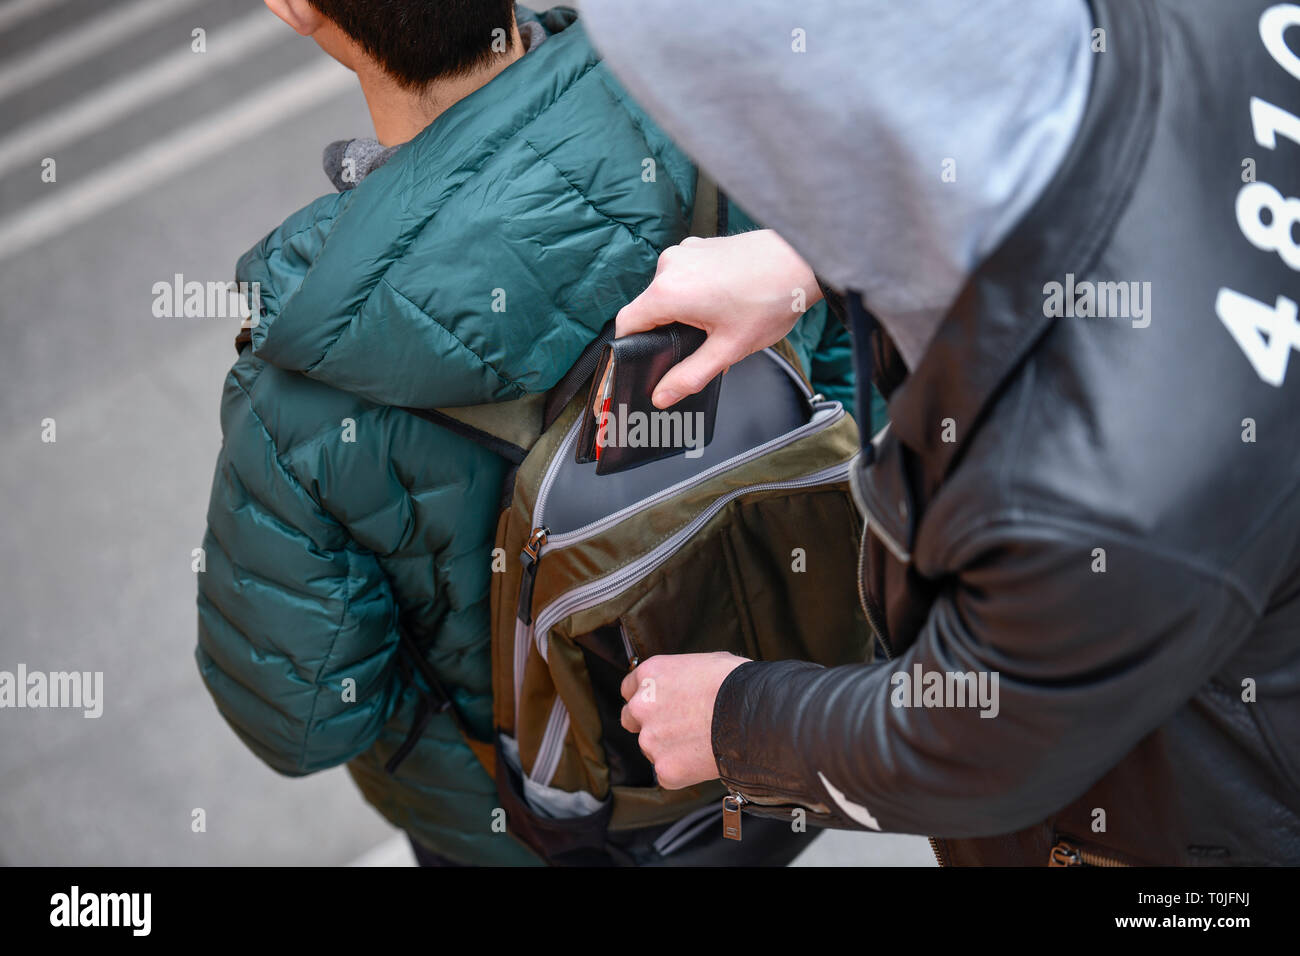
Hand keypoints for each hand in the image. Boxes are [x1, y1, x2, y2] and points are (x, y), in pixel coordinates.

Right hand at [617, 230, 820, 407]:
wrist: (801, 260)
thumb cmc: (770, 300)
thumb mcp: (728, 349)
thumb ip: (690, 376)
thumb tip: (662, 396)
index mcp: (668, 292)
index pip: (627, 324)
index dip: (631, 347)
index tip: (643, 360)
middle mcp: (670, 266)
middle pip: (648, 308)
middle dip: (667, 330)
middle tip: (701, 344)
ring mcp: (685, 252)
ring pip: (668, 291)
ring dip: (684, 310)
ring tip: (720, 320)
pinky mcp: (699, 245)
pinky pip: (684, 275)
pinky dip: (696, 291)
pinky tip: (725, 300)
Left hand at [619, 651, 749, 788]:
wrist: (753, 717)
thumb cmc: (736, 684)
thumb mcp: (704, 663)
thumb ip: (681, 677)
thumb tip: (686, 686)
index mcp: (650, 675)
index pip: (629, 689)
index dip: (646, 697)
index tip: (660, 704)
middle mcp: (641, 706)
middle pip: (631, 719)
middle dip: (649, 723)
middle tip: (677, 727)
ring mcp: (650, 740)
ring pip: (650, 749)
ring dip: (668, 748)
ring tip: (700, 744)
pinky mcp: (664, 769)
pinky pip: (668, 773)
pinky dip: (683, 771)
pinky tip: (704, 760)